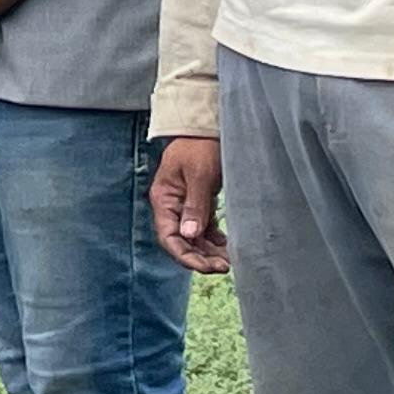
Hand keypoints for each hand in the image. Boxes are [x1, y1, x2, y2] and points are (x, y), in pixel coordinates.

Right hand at [150, 137, 229, 274]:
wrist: (206, 126)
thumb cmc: (200, 146)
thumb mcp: (200, 174)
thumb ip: (195, 205)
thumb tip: (189, 235)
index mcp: (164, 198)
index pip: (168, 237)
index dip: (185, 255)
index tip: (206, 267)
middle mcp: (171, 205)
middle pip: (181, 241)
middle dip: (200, 257)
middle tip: (224, 267)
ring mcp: (185, 205)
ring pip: (194, 237)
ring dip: (209, 251)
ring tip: (229, 261)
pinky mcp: (199, 202)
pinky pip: (204, 228)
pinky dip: (214, 240)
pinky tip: (227, 247)